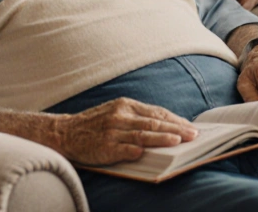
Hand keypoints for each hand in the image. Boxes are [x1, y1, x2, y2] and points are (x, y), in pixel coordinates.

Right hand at [56, 98, 198, 165]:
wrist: (65, 132)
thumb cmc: (95, 123)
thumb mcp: (116, 111)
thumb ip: (137, 117)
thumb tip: (166, 125)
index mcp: (125, 105)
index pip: (156, 112)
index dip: (175, 119)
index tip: (190, 126)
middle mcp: (120, 116)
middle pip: (153, 122)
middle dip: (176, 128)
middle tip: (193, 134)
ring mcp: (112, 131)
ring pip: (142, 134)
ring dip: (161, 137)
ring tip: (178, 141)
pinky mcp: (104, 146)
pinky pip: (123, 148)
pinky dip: (135, 149)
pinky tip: (147, 152)